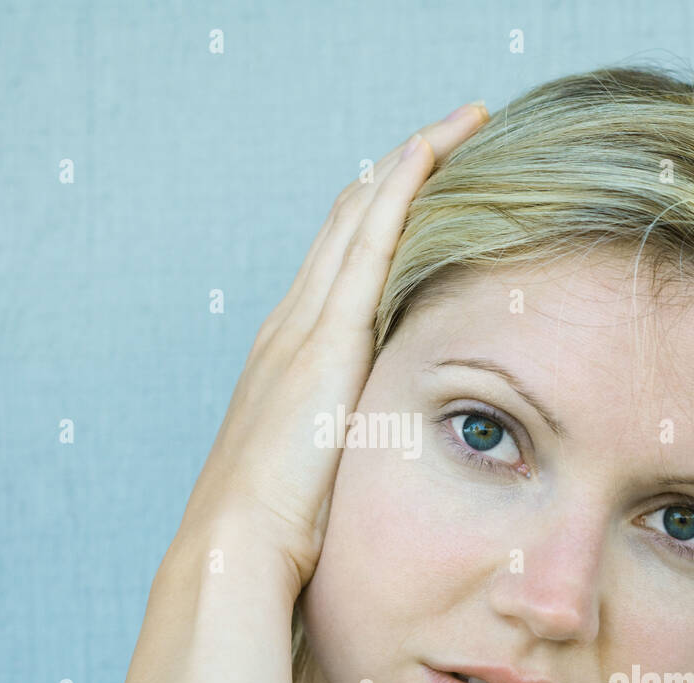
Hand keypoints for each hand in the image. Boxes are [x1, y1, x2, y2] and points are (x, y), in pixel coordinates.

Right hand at [178, 101, 490, 596]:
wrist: (233, 547)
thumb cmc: (274, 530)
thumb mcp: (313, 474)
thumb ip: (340, 447)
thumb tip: (378, 457)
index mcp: (288, 356)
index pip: (338, 263)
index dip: (381, 216)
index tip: (426, 184)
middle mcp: (291, 325)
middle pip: (347, 222)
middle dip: (399, 172)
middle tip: (453, 132)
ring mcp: (305, 325)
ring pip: (360, 216)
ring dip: (409, 163)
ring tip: (460, 124)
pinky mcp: (327, 339)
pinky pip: (369, 241)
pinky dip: (401, 189)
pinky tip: (432, 151)